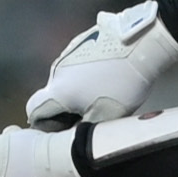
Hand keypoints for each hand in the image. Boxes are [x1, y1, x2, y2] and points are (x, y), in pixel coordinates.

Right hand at [27, 0, 177, 128]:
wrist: (142, 44)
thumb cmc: (123, 84)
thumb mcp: (105, 117)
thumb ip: (83, 131)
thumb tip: (73, 136)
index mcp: (57, 90)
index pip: (34, 112)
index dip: (45, 126)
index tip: (66, 128)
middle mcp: (56, 70)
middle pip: (51, 96)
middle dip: (64, 109)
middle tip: (88, 115)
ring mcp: (68, 52)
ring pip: (64, 79)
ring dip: (76, 90)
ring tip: (102, 93)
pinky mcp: (82, 40)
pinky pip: (76, 63)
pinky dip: (85, 72)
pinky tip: (107, 74)